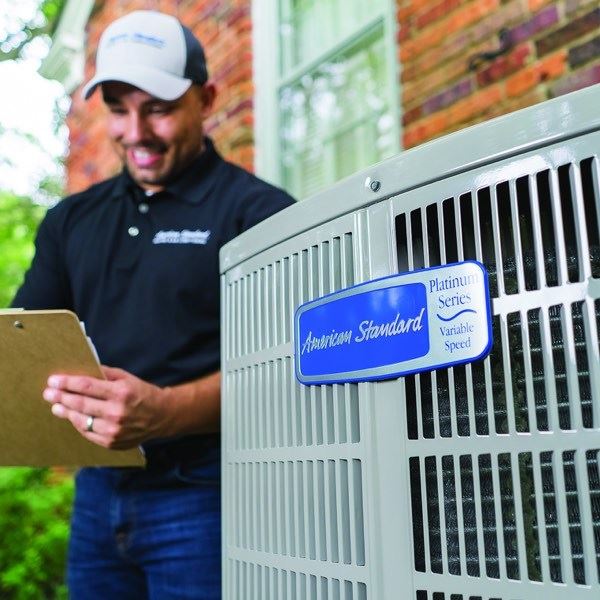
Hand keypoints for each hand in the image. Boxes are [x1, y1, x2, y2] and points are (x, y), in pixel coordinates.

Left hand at [43, 366, 168, 449]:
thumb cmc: (142, 394)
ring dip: (66, 412)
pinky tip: (73, 417)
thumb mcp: (127, 378)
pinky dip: (79, 424)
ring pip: (81, 421)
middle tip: (48, 393)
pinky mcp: (112, 442)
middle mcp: (117, 412)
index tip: (53, 380)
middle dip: (61, 397)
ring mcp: (114, 430)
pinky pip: (88, 433)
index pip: (86, 386)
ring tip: (56, 406)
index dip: (67, 383)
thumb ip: (105, 375)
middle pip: (80, 404)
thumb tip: (81, 372)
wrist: (162, 416)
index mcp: (121, 393)